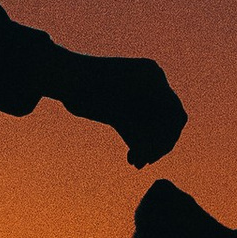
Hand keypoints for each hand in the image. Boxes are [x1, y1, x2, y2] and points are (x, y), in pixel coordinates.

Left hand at [46, 48, 186, 167]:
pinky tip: (132, 158)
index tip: (154, 155)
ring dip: (149, 146)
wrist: (62, 75)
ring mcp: (141, 94)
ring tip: (136, 162)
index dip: (168, 137)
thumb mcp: (111, 112)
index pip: (174, 113)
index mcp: (151, 77)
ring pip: (155, 127)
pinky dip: (139, 141)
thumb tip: (148, 156)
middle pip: (167, 122)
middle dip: (158, 143)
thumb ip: (133, 133)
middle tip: (146, 161)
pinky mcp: (128, 105)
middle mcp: (150, 84)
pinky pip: (142, 126)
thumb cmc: (84, 88)